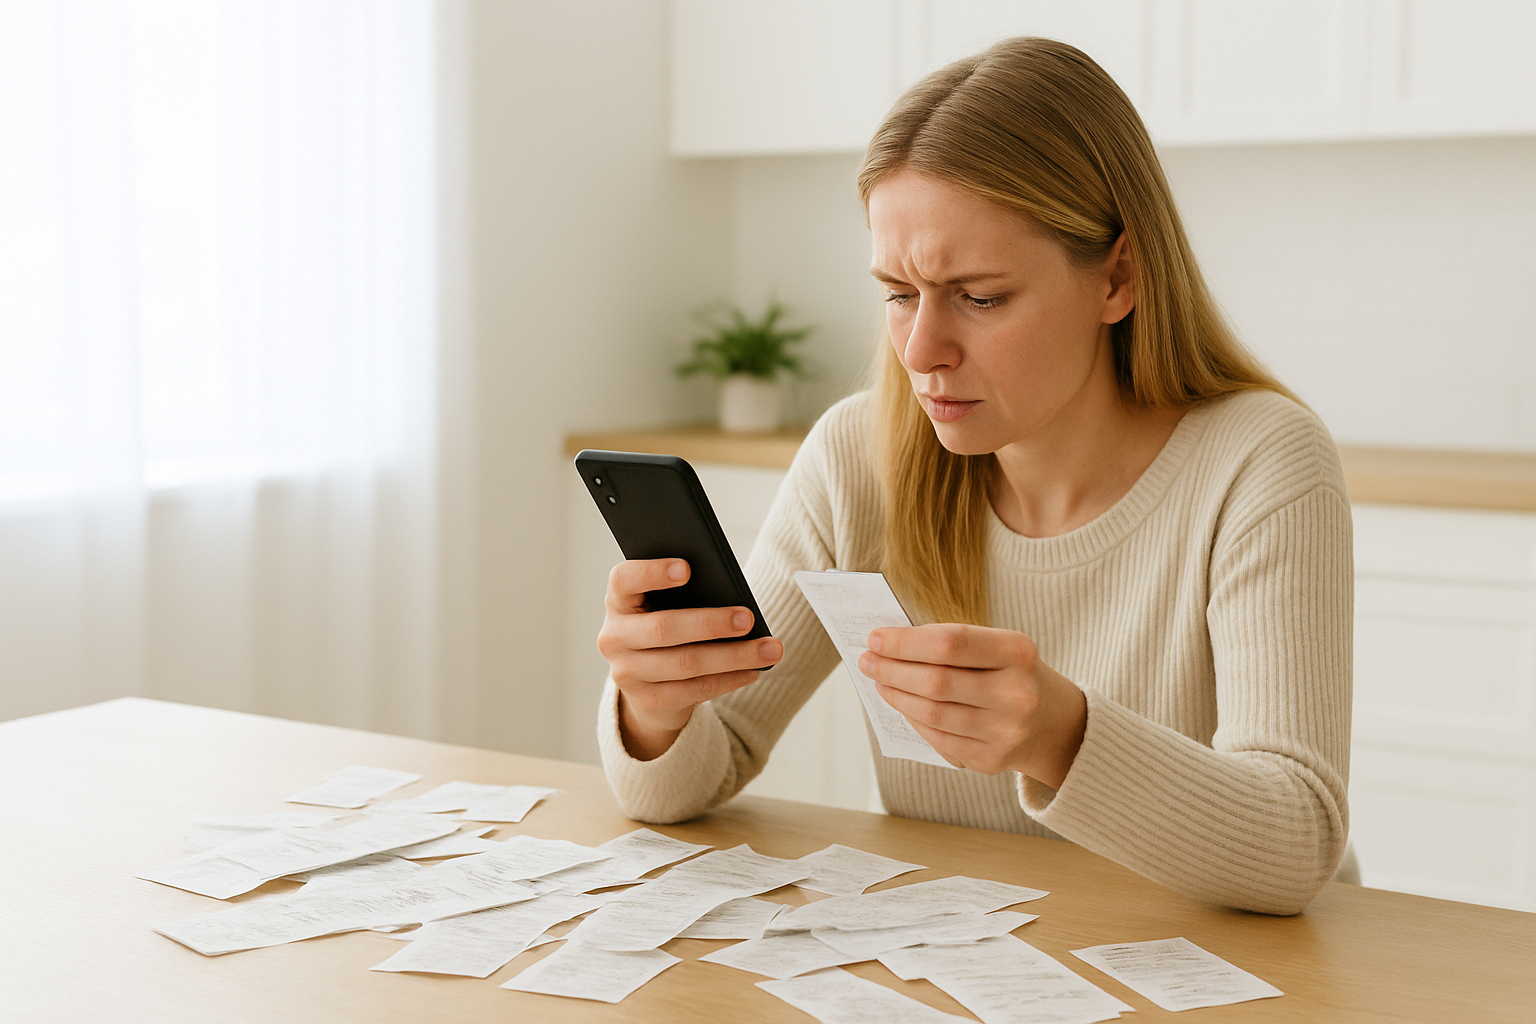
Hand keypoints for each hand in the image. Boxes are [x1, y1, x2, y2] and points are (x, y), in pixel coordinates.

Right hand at [597, 558, 782, 760]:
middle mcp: (614, 637)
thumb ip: (684, 595)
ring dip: (733, 656)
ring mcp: (627, 673)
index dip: (652, 572)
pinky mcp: (647, 701)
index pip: (624, 580)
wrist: (647, 685)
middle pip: (663, 628)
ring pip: (686, 664)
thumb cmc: (666, 626)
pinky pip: (694, 690)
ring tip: (768, 649)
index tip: (688, 568)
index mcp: (618, 602)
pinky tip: (752, 670)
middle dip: (710, 623)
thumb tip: (731, 595)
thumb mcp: (664, 606)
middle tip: (748, 618)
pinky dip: (728, 679)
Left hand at [857, 623, 1085, 786]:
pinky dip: (913, 719)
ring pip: (932, 713)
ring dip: (896, 696)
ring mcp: (1006, 731)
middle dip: (892, 669)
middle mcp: (1017, 693)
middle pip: (936, 681)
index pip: (950, 643)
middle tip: (867, 661)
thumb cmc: (1012, 674)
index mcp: (1018, 652)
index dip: (906, 642)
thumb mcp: (997, 648)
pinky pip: (938, 738)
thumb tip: (889, 645)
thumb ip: (951, 644)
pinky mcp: (992, 759)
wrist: (1055, 723)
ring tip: (880, 681)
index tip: (875, 638)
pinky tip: (901, 705)